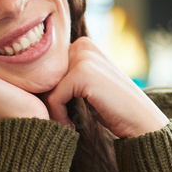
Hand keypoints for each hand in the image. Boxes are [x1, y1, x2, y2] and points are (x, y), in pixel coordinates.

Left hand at [43, 37, 168, 137]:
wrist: (142, 123)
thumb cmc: (111, 109)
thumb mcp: (85, 88)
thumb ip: (64, 79)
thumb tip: (28, 85)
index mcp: (82, 45)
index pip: (45, 71)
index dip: (50, 95)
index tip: (64, 113)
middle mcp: (82, 45)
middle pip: (43, 78)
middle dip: (50, 102)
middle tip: (66, 120)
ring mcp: (83, 57)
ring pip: (46, 89)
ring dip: (54, 112)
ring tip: (70, 124)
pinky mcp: (82, 73)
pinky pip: (53, 99)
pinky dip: (59, 117)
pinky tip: (73, 127)